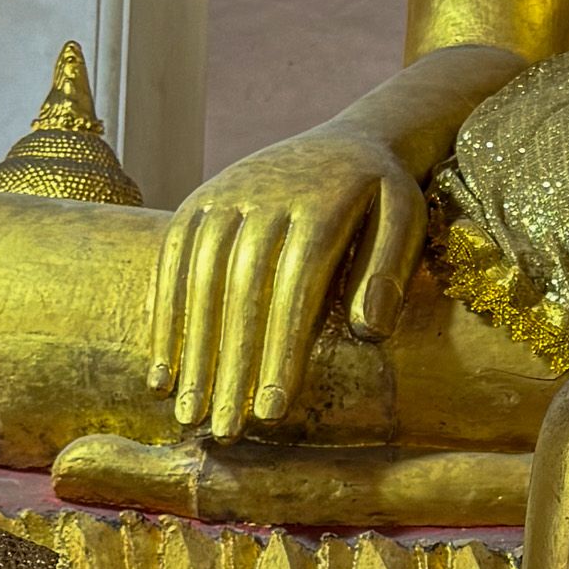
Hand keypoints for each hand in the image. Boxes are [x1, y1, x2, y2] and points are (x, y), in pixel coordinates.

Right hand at [148, 126, 426, 438]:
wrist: (352, 138)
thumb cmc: (386, 196)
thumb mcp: (407, 217)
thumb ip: (390, 270)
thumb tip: (368, 331)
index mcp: (321, 202)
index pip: (294, 286)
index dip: (281, 350)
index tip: (272, 410)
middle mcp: (264, 194)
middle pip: (240, 289)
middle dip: (229, 364)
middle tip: (223, 431)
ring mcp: (225, 194)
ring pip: (199, 279)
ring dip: (190, 351)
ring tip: (189, 414)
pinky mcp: (199, 200)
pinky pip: (172, 261)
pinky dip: (164, 317)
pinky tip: (160, 372)